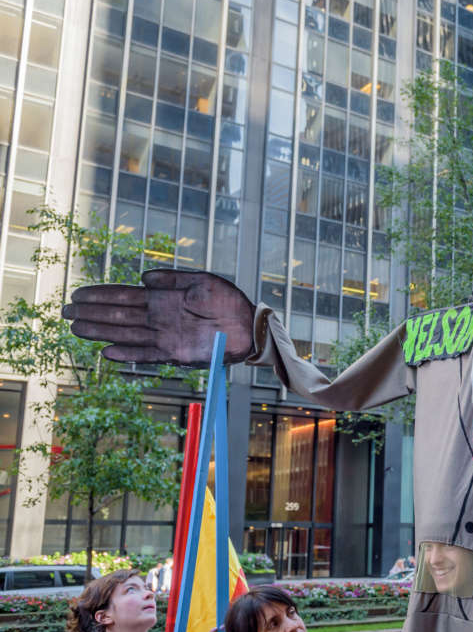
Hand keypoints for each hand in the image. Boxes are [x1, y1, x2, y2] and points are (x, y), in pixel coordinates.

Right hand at [63, 269, 254, 365]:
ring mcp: (165, 335)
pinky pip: (147, 354)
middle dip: (91, 313)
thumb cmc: (227, 300)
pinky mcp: (176, 352)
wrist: (249, 325)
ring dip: (101, 332)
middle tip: (64, 312)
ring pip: (126, 334)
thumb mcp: (201, 281)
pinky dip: (128, 353)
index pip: (124, 295)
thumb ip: (172, 279)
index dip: (100, 295)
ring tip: (76, 329)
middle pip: (118, 314)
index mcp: (162, 298)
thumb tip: (143, 278)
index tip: (78, 294)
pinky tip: (107, 352)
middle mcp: (158, 317)